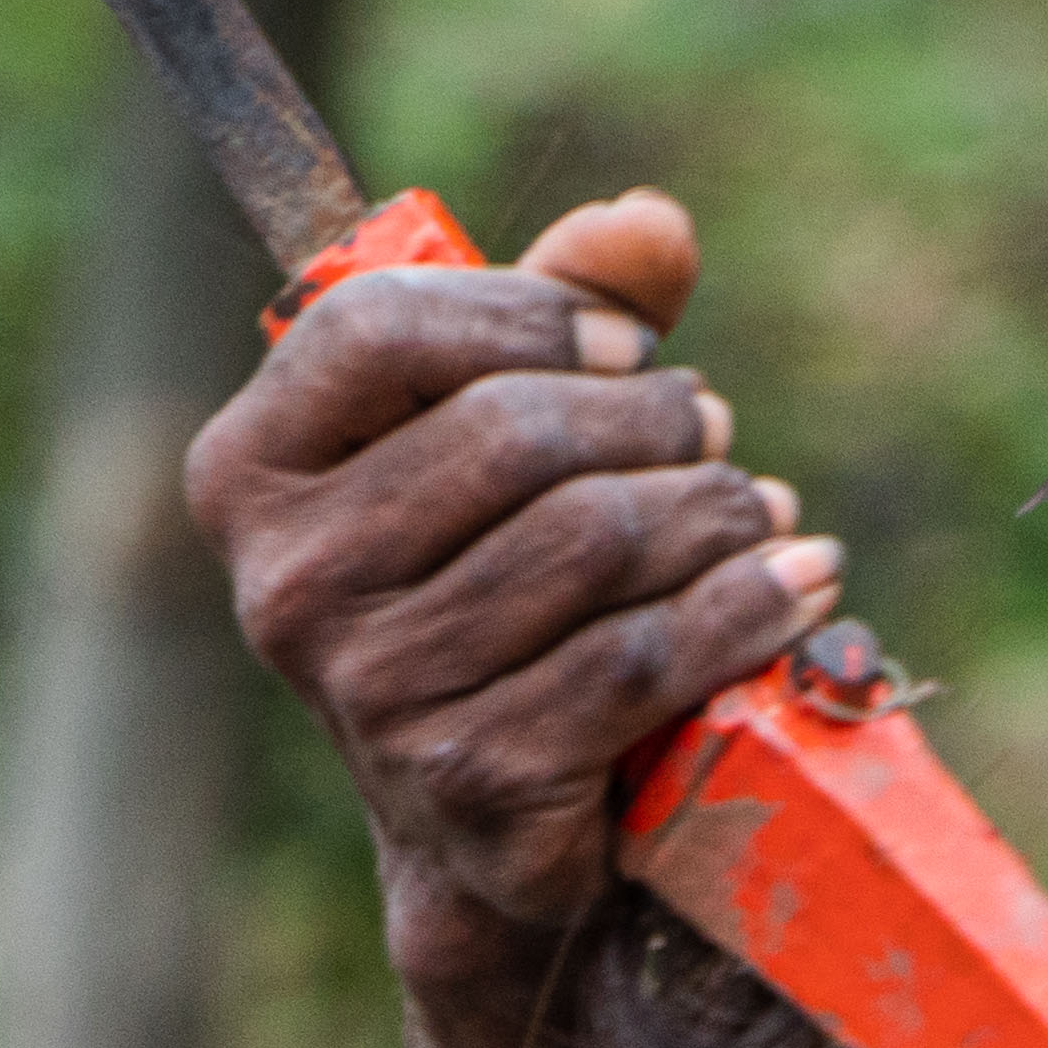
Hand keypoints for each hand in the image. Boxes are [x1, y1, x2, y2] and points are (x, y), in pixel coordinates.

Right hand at [186, 191, 844, 997]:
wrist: (485, 823)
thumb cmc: (485, 589)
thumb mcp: (491, 441)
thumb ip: (556, 312)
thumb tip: (651, 224)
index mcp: (248, 473)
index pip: (371, 328)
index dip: (526, 314)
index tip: (629, 347)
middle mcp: (287, 585)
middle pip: (511, 434)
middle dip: (651, 423)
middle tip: (716, 435)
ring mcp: (371, 694)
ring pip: (594, 541)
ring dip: (715, 513)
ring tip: (763, 510)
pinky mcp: (471, 781)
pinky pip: (641, 655)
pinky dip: (743, 610)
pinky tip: (799, 586)